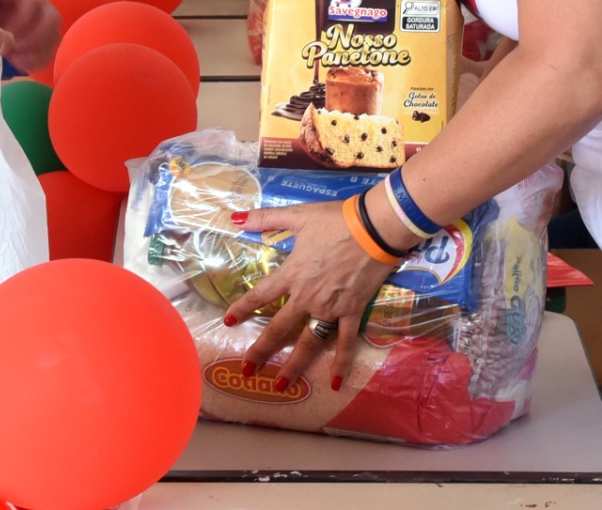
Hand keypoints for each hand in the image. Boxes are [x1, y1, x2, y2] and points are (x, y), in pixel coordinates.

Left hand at [0, 0, 60, 72]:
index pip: (31, 2)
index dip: (22, 22)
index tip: (4, 36)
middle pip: (50, 18)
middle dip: (35, 39)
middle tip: (12, 52)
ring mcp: (37, 17)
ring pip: (53, 33)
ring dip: (38, 50)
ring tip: (15, 59)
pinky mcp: (36, 32)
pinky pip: (49, 47)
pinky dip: (39, 58)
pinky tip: (20, 64)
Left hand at [222, 199, 395, 390]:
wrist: (373, 229)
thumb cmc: (335, 220)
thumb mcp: (298, 215)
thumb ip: (265, 218)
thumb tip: (235, 217)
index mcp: (292, 274)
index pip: (261, 295)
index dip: (243, 308)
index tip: (228, 322)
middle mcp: (307, 297)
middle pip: (279, 328)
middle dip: (261, 350)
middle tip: (247, 370)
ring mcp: (330, 308)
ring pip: (308, 342)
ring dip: (294, 365)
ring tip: (281, 386)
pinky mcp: (353, 312)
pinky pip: (346, 342)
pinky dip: (342, 363)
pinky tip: (336, 384)